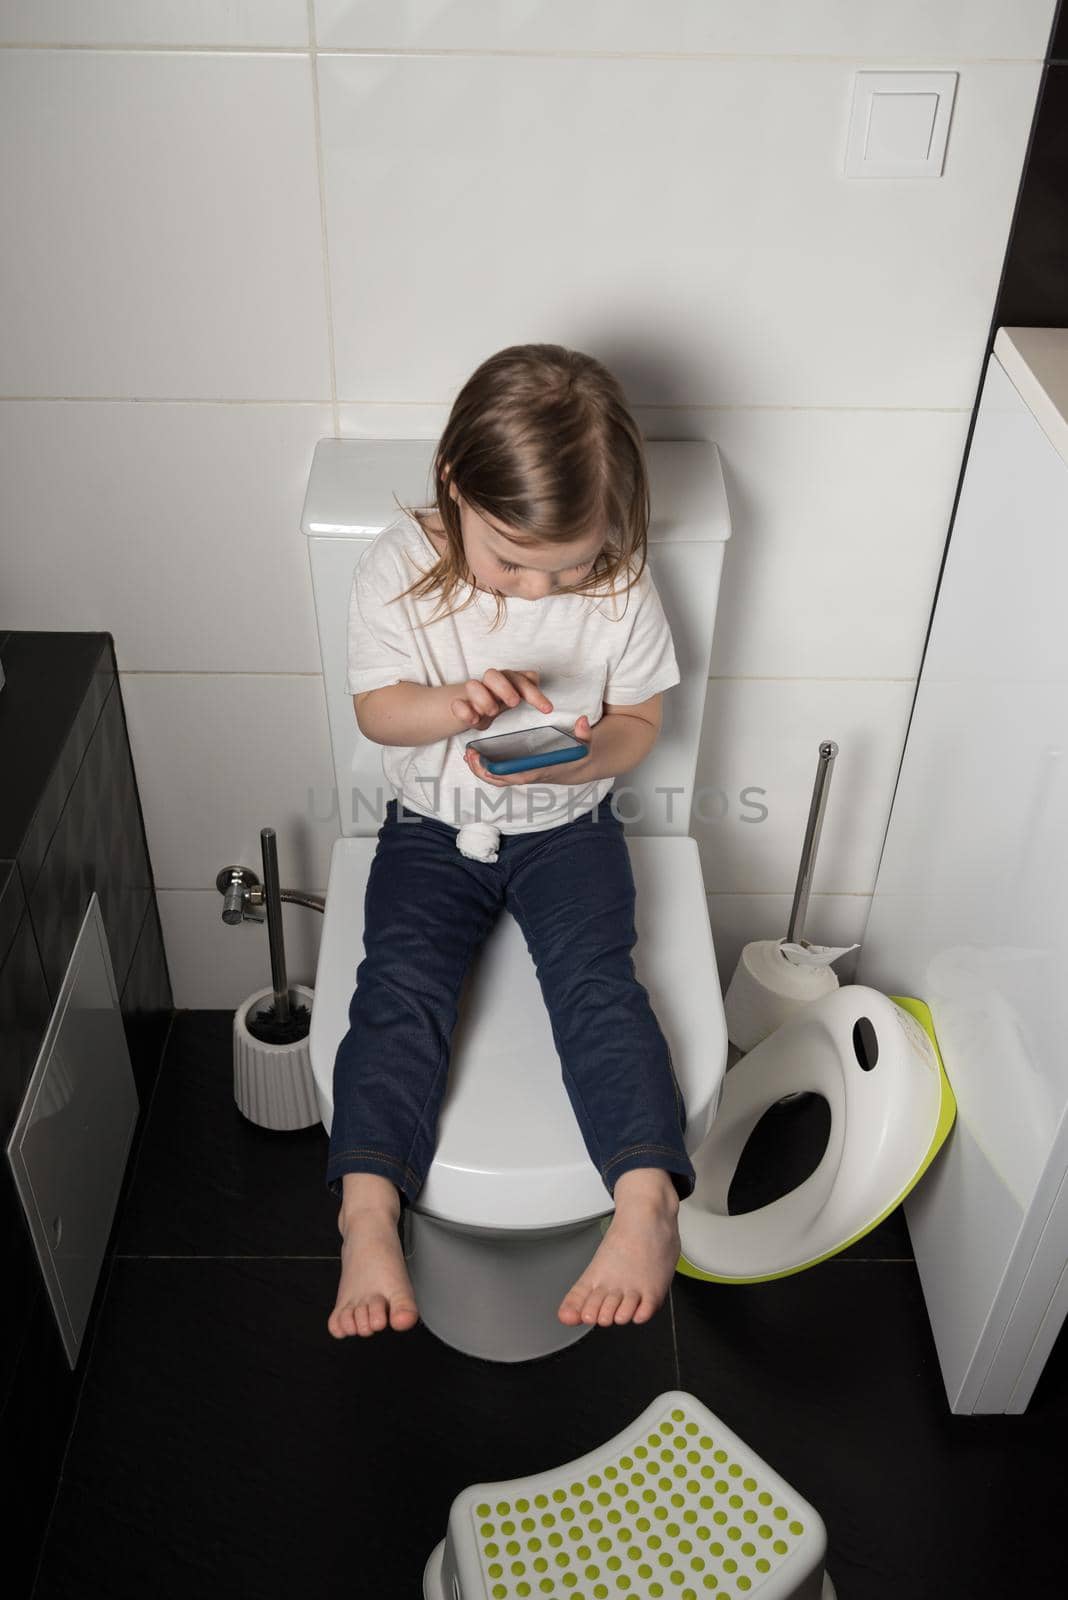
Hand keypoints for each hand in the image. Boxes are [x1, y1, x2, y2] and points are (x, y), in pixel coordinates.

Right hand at [449, 668, 552, 731]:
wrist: (468, 708)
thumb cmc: (496, 702)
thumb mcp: (513, 700)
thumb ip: (527, 694)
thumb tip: (541, 694)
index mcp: (507, 681)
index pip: (521, 679)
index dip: (533, 693)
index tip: (547, 710)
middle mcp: (489, 684)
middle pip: (493, 675)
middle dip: (504, 688)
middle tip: (513, 703)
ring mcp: (473, 694)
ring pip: (473, 685)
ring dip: (483, 699)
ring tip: (491, 712)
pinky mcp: (459, 705)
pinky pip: (456, 704)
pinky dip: (463, 710)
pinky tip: (473, 719)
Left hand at [464, 715, 595, 786]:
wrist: (579, 767)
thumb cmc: (578, 755)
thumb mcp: (585, 744)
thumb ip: (585, 734)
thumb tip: (582, 722)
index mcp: (541, 770)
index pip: (518, 775)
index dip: (500, 771)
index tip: (485, 762)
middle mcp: (529, 775)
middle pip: (501, 780)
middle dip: (482, 770)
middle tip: (470, 754)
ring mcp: (523, 775)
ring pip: (497, 779)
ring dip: (480, 769)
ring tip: (468, 754)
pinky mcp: (519, 771)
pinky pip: (499, 774)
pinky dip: (485, 767)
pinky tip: (475, 756)